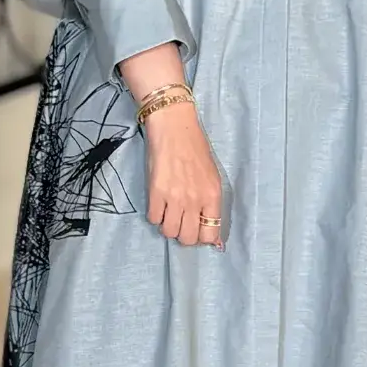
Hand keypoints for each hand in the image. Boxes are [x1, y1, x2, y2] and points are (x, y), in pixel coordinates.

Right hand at [142, 101, 223, 247]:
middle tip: (180, 222)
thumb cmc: (195, 149)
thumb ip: (210, 204)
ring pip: (169, 232)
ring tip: (168, 212)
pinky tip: (158, 203)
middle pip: (187, 238)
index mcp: (212, 196)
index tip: (196, 229)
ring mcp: (175, 198)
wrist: (174, 129)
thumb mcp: (211, 177)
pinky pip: (153, 219)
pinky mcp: (155, 192)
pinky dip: (155, 215)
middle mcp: (195, 200)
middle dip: (183, 234)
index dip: (202, 237)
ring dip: (167, 225)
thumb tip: (211, 233)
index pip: (210, 235)